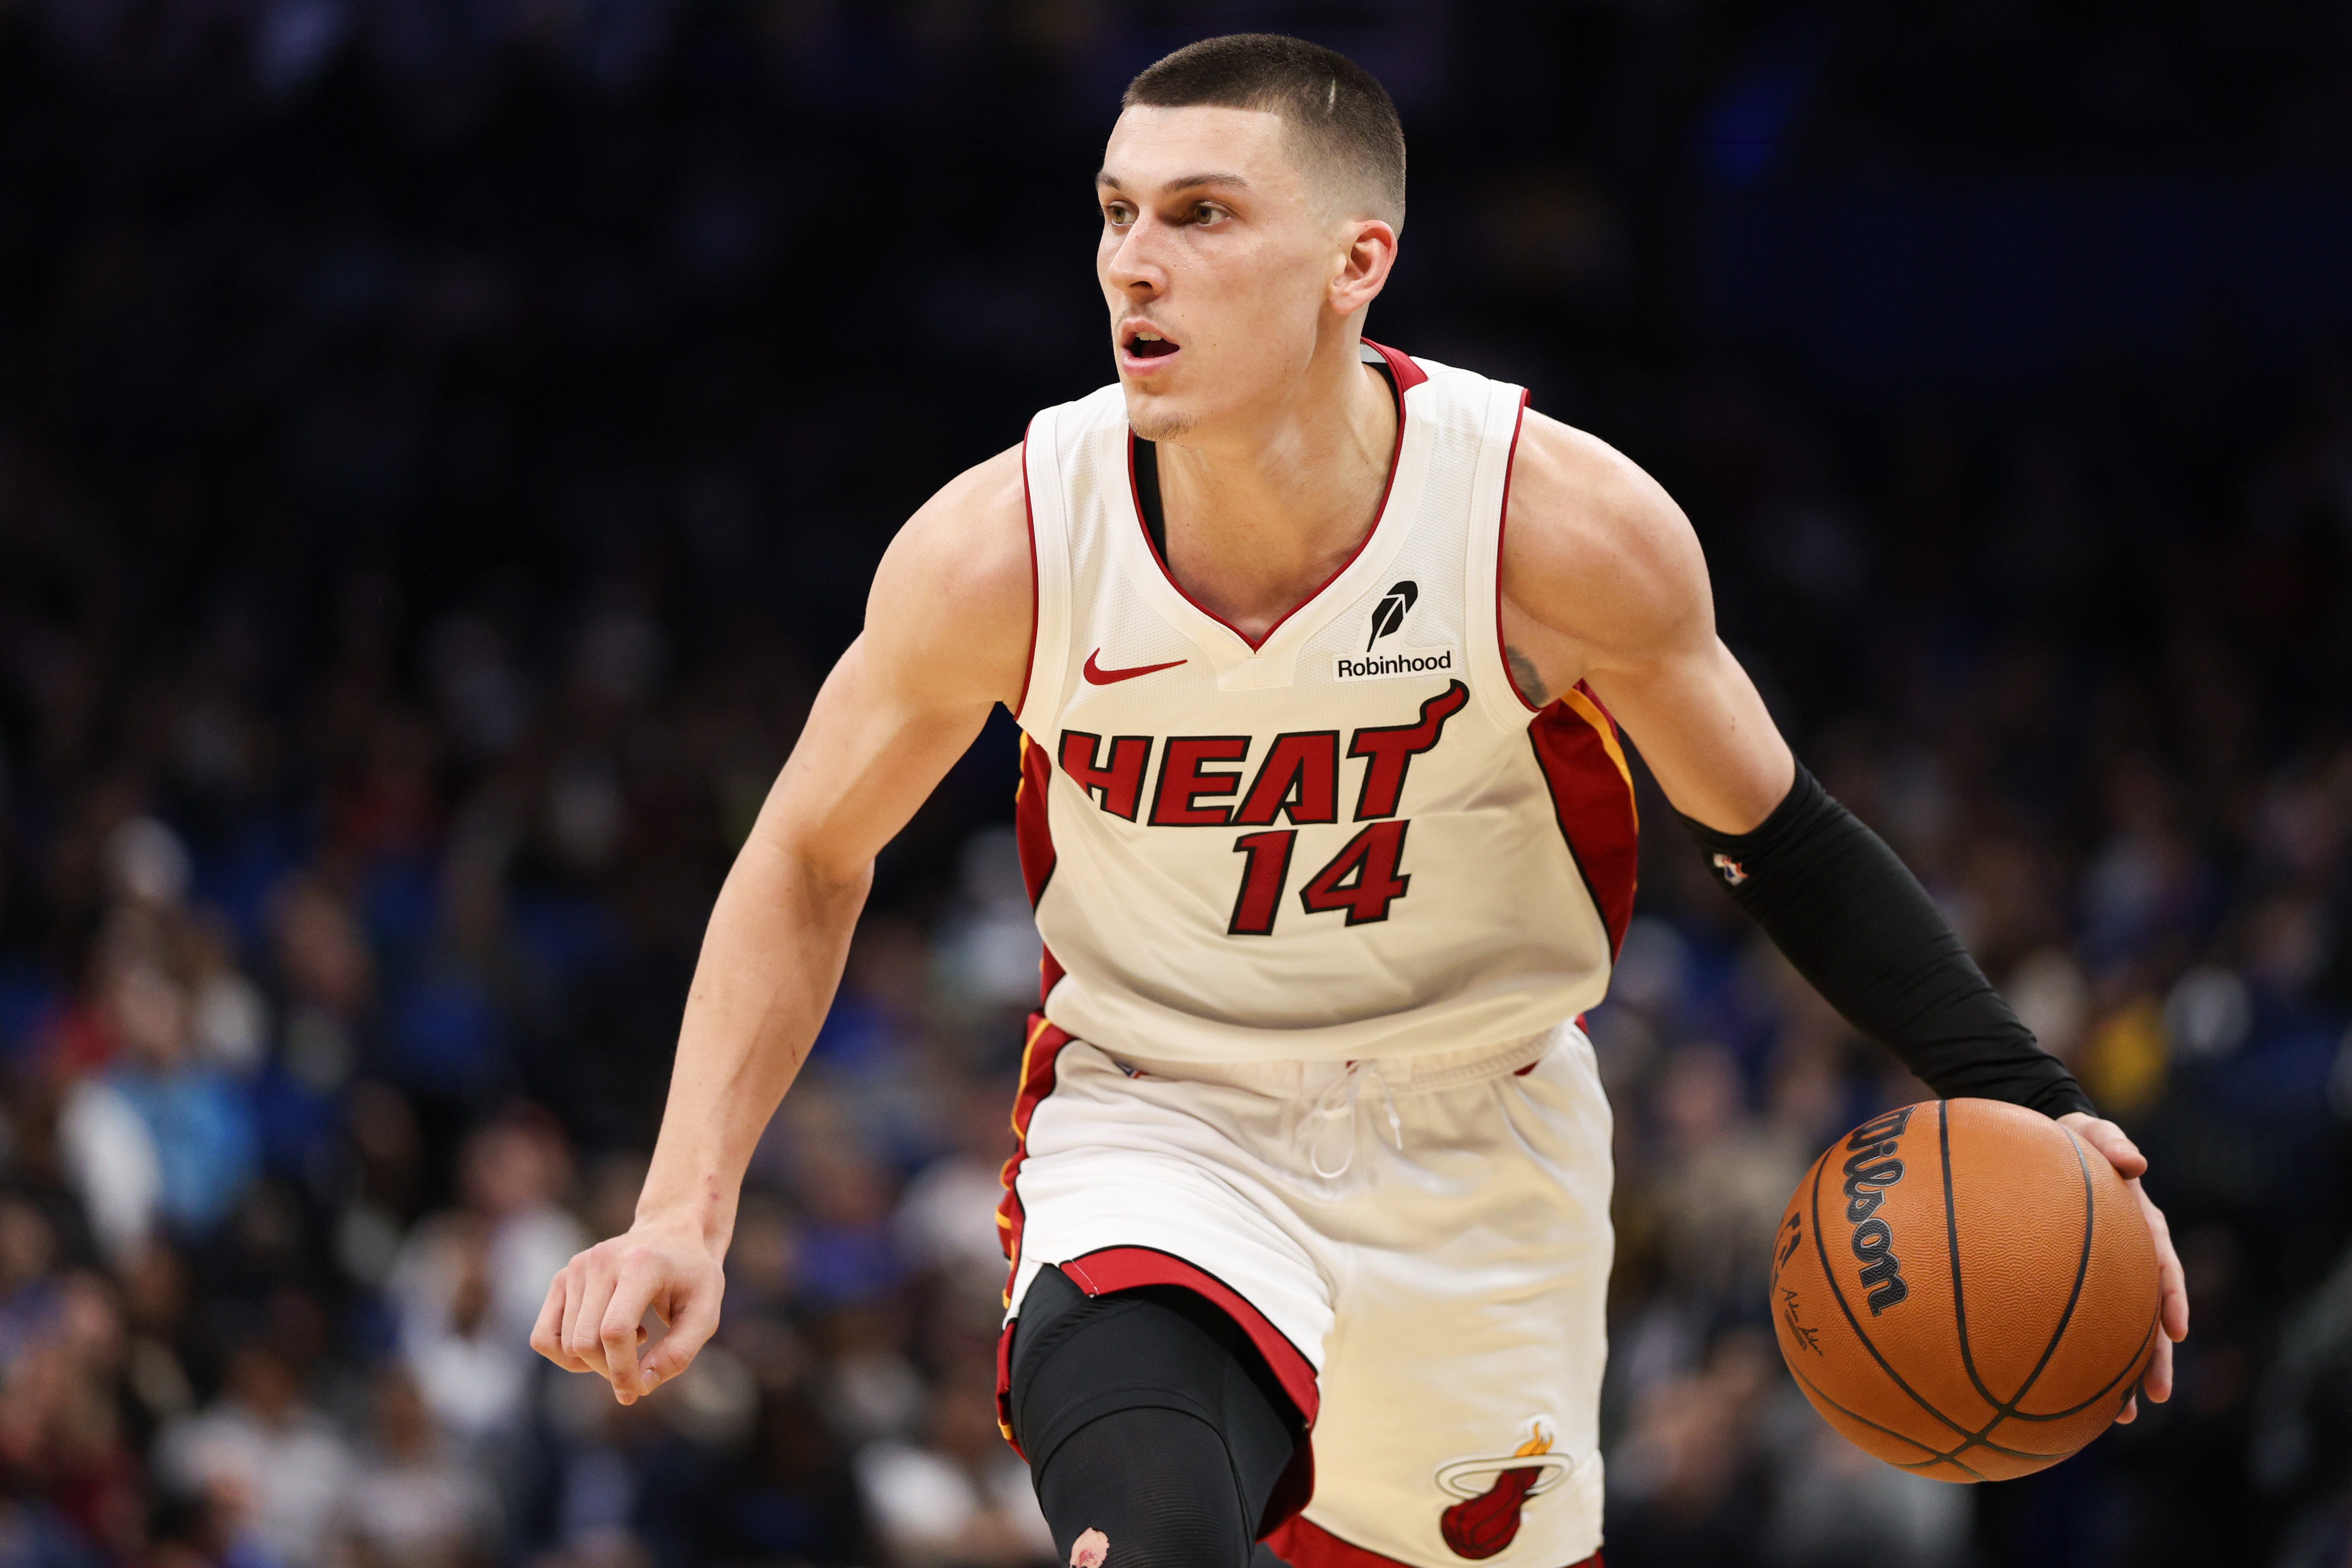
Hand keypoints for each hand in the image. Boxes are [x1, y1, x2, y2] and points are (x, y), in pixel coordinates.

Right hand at [531, 1217, 725, 1403]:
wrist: (672, 1234)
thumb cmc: (693, 1277)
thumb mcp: (705, 1312)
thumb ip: (679, 1352)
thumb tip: (641, 1385)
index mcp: (639, 1265)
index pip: (614, 1331)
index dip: (622, 1371)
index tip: (636, 1392)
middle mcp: (601, 1261)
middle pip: (585, 1342)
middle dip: (610, 1370)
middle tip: (639, 1366)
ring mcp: (576, 1267)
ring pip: (565, 1344)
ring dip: (595, 1360)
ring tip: (632, 1335)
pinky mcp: (562, 1278)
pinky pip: (544, 1337)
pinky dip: (567, 1353)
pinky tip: (601, 1337)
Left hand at [2056, 1112, 2187, 1423]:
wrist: (2043, 1142)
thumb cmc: (2070, 1137)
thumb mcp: (2090, 1130)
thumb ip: (2110, 1139)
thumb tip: (2134, 1158)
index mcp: (2140, 1225)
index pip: (2162, 1265)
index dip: (2171, 1297)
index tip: (2175, 1330)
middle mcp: (2129, 1256)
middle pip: (2148, 1315)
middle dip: (2153, 1357)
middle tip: (2152, 1396)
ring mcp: (2106, 1273)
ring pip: (2118, 1331)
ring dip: (2121, 1373)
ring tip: (2118, 1416)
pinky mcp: (2074, 1281)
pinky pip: (2078, 1321)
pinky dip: (2077, 1353)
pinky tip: (2062, 1390)